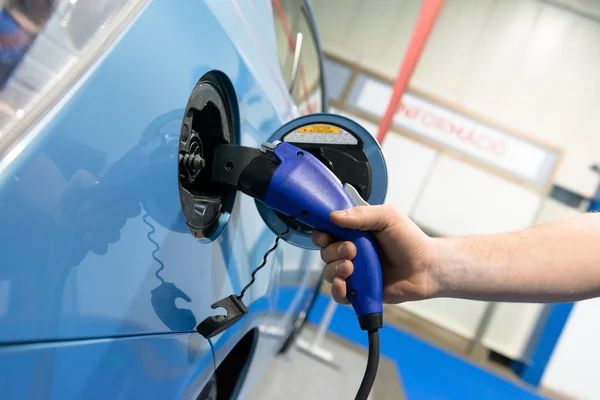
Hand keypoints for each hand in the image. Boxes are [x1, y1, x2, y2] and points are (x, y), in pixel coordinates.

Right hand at [312, 204, 438, 303]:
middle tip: (352, 250)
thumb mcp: (387, 217)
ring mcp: (354, 272)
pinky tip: (344, 285)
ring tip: (351, 268)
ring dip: (335, 269)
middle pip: (325, 253)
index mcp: (354, 232)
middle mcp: (351, 252)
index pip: (326, 232)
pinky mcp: (359, 291)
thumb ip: (361, 214)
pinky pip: (338, 295)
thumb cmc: (410, 241)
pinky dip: (337, 290)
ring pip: (328, 272)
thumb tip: (334, 216)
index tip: (326, 234)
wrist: (427, 267)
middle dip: (333, 251)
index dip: (322, 233)